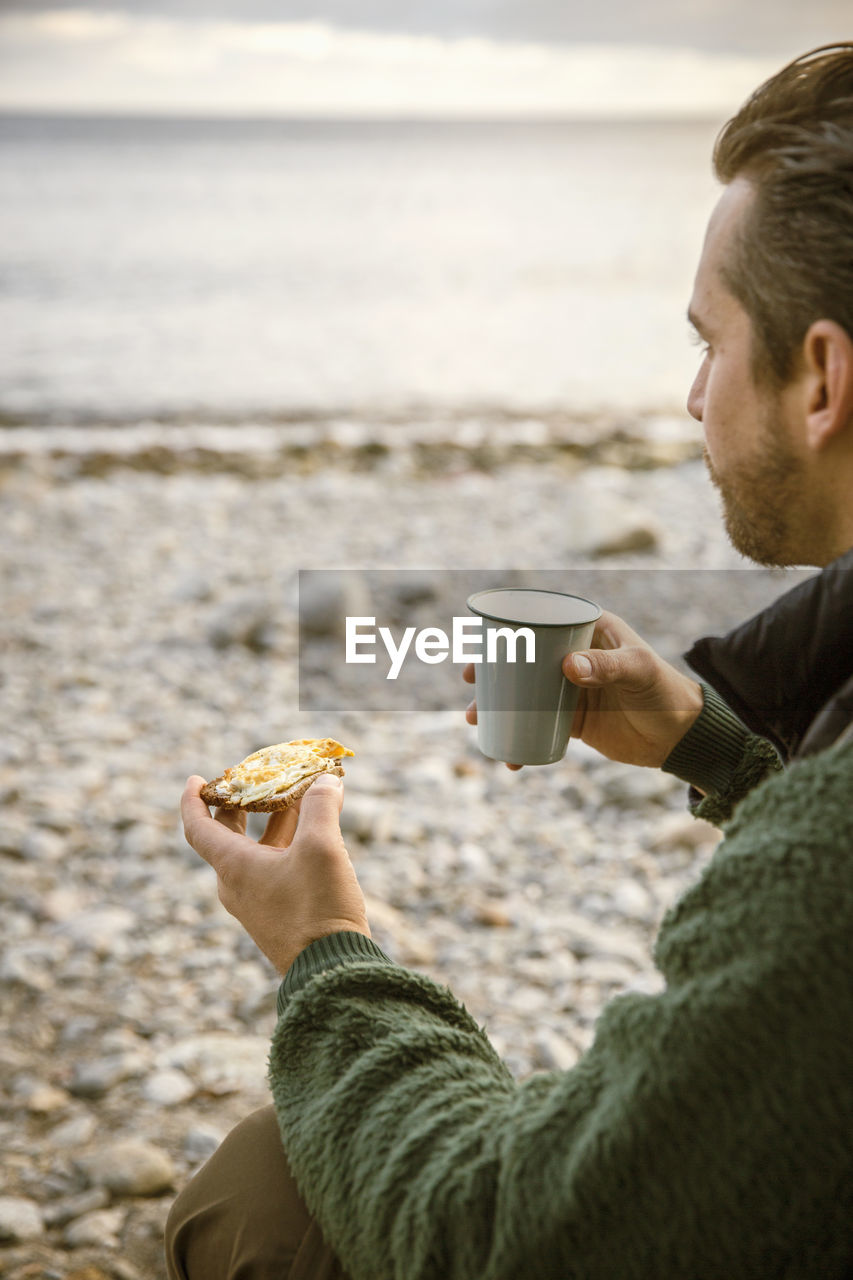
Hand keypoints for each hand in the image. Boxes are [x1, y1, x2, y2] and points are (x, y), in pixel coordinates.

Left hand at [181, 774, 369, 975]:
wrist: (331, 971)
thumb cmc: (317, 907)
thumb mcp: (321, 847)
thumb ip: (321, 807)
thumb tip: (326, 780)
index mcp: (233, 867)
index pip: (198, 827)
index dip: (193, 799)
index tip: (196, 779)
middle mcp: (237, 885)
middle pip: (229, 835)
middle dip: (244, 803)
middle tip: (258, 779)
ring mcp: (257, 902)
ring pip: (258, 850)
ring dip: (275, 821)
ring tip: (302, 795)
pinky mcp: (278, 914)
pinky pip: (274, 868)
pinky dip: (288, 844)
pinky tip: (316, 833)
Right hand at [463, 609, 702, 769]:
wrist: (682, 737)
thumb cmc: (665, 691)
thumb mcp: (638, 672)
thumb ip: (608, 666)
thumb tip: (569, 666)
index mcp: (587, 631)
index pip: (540, 624)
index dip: (506, 633)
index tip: (482, 649)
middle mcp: (574, 656)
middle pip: (522, 659)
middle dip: (490, 672)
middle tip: (470, 686)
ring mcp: (570, 689)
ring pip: (523, 693)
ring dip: (497, 706)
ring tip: (476, 721)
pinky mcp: (572, 719)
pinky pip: (536, 724)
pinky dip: (518, 738)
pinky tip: (508, 755)